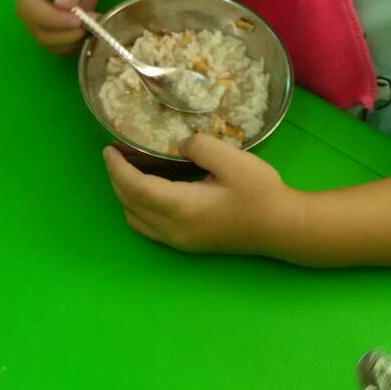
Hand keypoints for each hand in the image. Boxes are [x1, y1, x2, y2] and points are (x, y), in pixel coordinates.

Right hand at [15, 0, 101, 54]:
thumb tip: (63, 4)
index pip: (31, 11)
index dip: (53, 19)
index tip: (77, 19)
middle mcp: (30, 12)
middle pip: (40, 33)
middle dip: (68, 33)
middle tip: (92, 21)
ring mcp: (41, 25)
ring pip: (52, 45)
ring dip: (76, 40)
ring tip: (95, 22)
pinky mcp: (54, 35)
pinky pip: (63, 48)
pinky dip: (78, 44)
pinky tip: (92, 29)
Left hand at [103, 132, 294, 254]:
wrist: (282, 227)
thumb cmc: (259, 192)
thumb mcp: (232, 159)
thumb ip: (199, 146)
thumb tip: (179, 145)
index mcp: (181, 208)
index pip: (135, 188)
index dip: (117, 168)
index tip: (108, 148)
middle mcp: (174, 230)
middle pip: (130, 204)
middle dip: (117, 178)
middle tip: (115, 153)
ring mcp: (180, 241)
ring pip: (136, 220)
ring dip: (126, 194)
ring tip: (130, 168)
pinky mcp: (188, 244)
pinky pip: (149, 227)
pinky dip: (139, 206)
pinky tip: (150, 189)